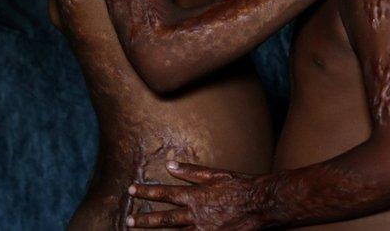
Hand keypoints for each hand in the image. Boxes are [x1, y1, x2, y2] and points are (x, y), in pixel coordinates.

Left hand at [127, 161, 270, 229]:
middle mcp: (197, 215)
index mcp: (195, 196)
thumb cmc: (240, 186)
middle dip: (145, 220)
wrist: (261, 204)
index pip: (165, 193)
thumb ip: (191, 172)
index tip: (131, 190)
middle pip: (165, 219)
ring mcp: (204, 230)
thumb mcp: (215, 175)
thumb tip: (170, 165)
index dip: (147, 192)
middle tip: (128, 221)